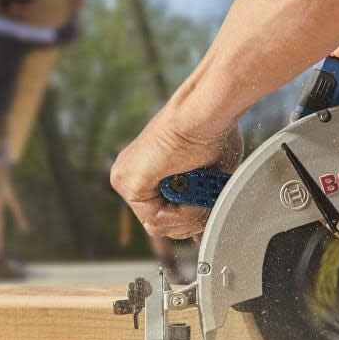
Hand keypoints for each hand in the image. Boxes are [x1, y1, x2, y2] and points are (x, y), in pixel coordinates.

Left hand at [110, 115, 242, 238]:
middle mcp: (129, 173)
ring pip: (158, 225)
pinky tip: (191, 189)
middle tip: (207, 198)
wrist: (206, 114)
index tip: (206, 204)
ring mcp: (124, 178)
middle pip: (158, 224)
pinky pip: (155, 220)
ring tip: (200, 188)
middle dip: (188, 220)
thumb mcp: (206, 174)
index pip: (160, 214)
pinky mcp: (126, 182)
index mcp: (144, 168)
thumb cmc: (214, 132)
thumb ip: (196, 199)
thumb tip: (200, 223)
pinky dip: (182, 212)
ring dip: (188, 215)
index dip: (187, 218)